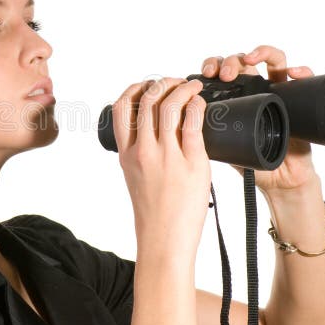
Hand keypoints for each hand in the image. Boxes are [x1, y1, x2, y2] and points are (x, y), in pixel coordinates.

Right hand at [111, 77, 211, 258]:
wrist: (165, 242)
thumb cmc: (154, 215)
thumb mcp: (136, 179)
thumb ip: (142, 154)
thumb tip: (159, 131)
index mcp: (126, 155)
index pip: (122, 108)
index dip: (135, 88)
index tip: (149, 85)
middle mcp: (143, 152)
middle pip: (147, 100)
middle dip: (163, 83)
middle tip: (176, 82)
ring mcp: (167, 157)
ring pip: (169, 105)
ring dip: (182, 88)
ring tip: (192, 86)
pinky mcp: (192, 163)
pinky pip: (193, 122)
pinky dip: (196, 104)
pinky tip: (201, 102)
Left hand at [200, 44, 318, 194]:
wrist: (280, 178)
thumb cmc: (252, 159)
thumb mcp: (223, 145)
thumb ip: (205, 132)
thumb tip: (182, 122)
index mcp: (236, 96)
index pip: (223, 70)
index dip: (212, 66)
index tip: (203, 74)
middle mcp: (257, 89)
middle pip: (244, 61)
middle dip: (230, 61)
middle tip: (222, 75)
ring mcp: (279, 91)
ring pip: (273, 60)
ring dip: (260, 53)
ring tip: (249, 61)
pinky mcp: (299, 100)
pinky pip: (305, 79)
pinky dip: (301, 71)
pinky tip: (291, 73)